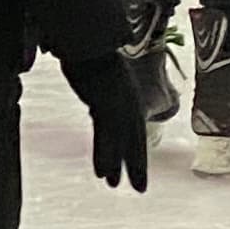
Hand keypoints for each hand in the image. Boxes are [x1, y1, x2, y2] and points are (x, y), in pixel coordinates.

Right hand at [64, 51, 149, 193]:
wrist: (89, 40)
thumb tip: (99, 101)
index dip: (137, 153)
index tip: (139, 170)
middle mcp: (128, 105)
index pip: (136, 131)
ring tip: (115, 185)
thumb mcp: (103, 74)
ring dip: (118, 166)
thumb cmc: (91, 51)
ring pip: (121, 143)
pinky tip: (102, 173)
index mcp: (130, 99)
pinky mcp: (104, 107)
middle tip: (139, 189)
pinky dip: (104, 156)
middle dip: (137, 166)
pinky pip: (105, 138)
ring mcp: (117, 107)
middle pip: (135, 141)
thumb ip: (104, 90)